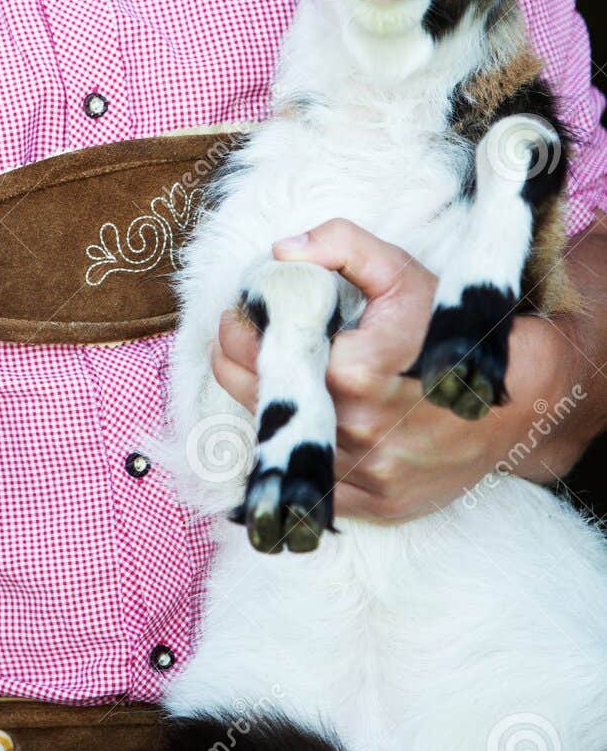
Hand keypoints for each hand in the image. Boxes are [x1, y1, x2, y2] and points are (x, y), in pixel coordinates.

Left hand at [209, 218, 586, 520]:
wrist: (514, 399)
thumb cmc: (449, 329)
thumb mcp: (400, 271)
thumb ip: (341, 245)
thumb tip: (282, 251)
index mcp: (354, 372)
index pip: (258, 350)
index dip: (238, 325)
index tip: (242, 310)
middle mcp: (355, 431)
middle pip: (256, 399)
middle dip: (236, 362)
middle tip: (241, 337)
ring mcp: (364, 475)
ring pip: (277, 443)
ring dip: (263, 406)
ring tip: (270, 372)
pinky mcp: (374, 505)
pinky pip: (309, 484)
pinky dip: (297, 451)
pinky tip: (301, 418)